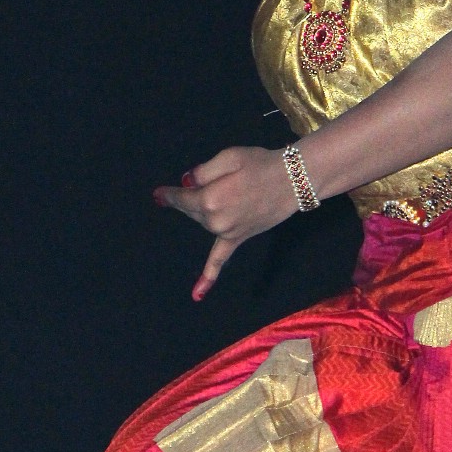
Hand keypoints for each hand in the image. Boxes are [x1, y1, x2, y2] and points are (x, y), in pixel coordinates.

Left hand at [153, 146, 300, 299]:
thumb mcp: (229, 157)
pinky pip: (221, 258)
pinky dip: (209, 276)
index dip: (169, 193)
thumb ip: (203, 171)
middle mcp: (215, 220)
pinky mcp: (239, 238)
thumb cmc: (261, 165)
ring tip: (227, 193)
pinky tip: (197, 294)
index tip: (158, 194)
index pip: (181, 197)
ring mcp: (227, 232)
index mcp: (210, 198)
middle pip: (191, 209)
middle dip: (194, 196)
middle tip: (211, 181)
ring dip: (206, 210)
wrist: (293, 180)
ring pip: (204, 222)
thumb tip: (187, 182)